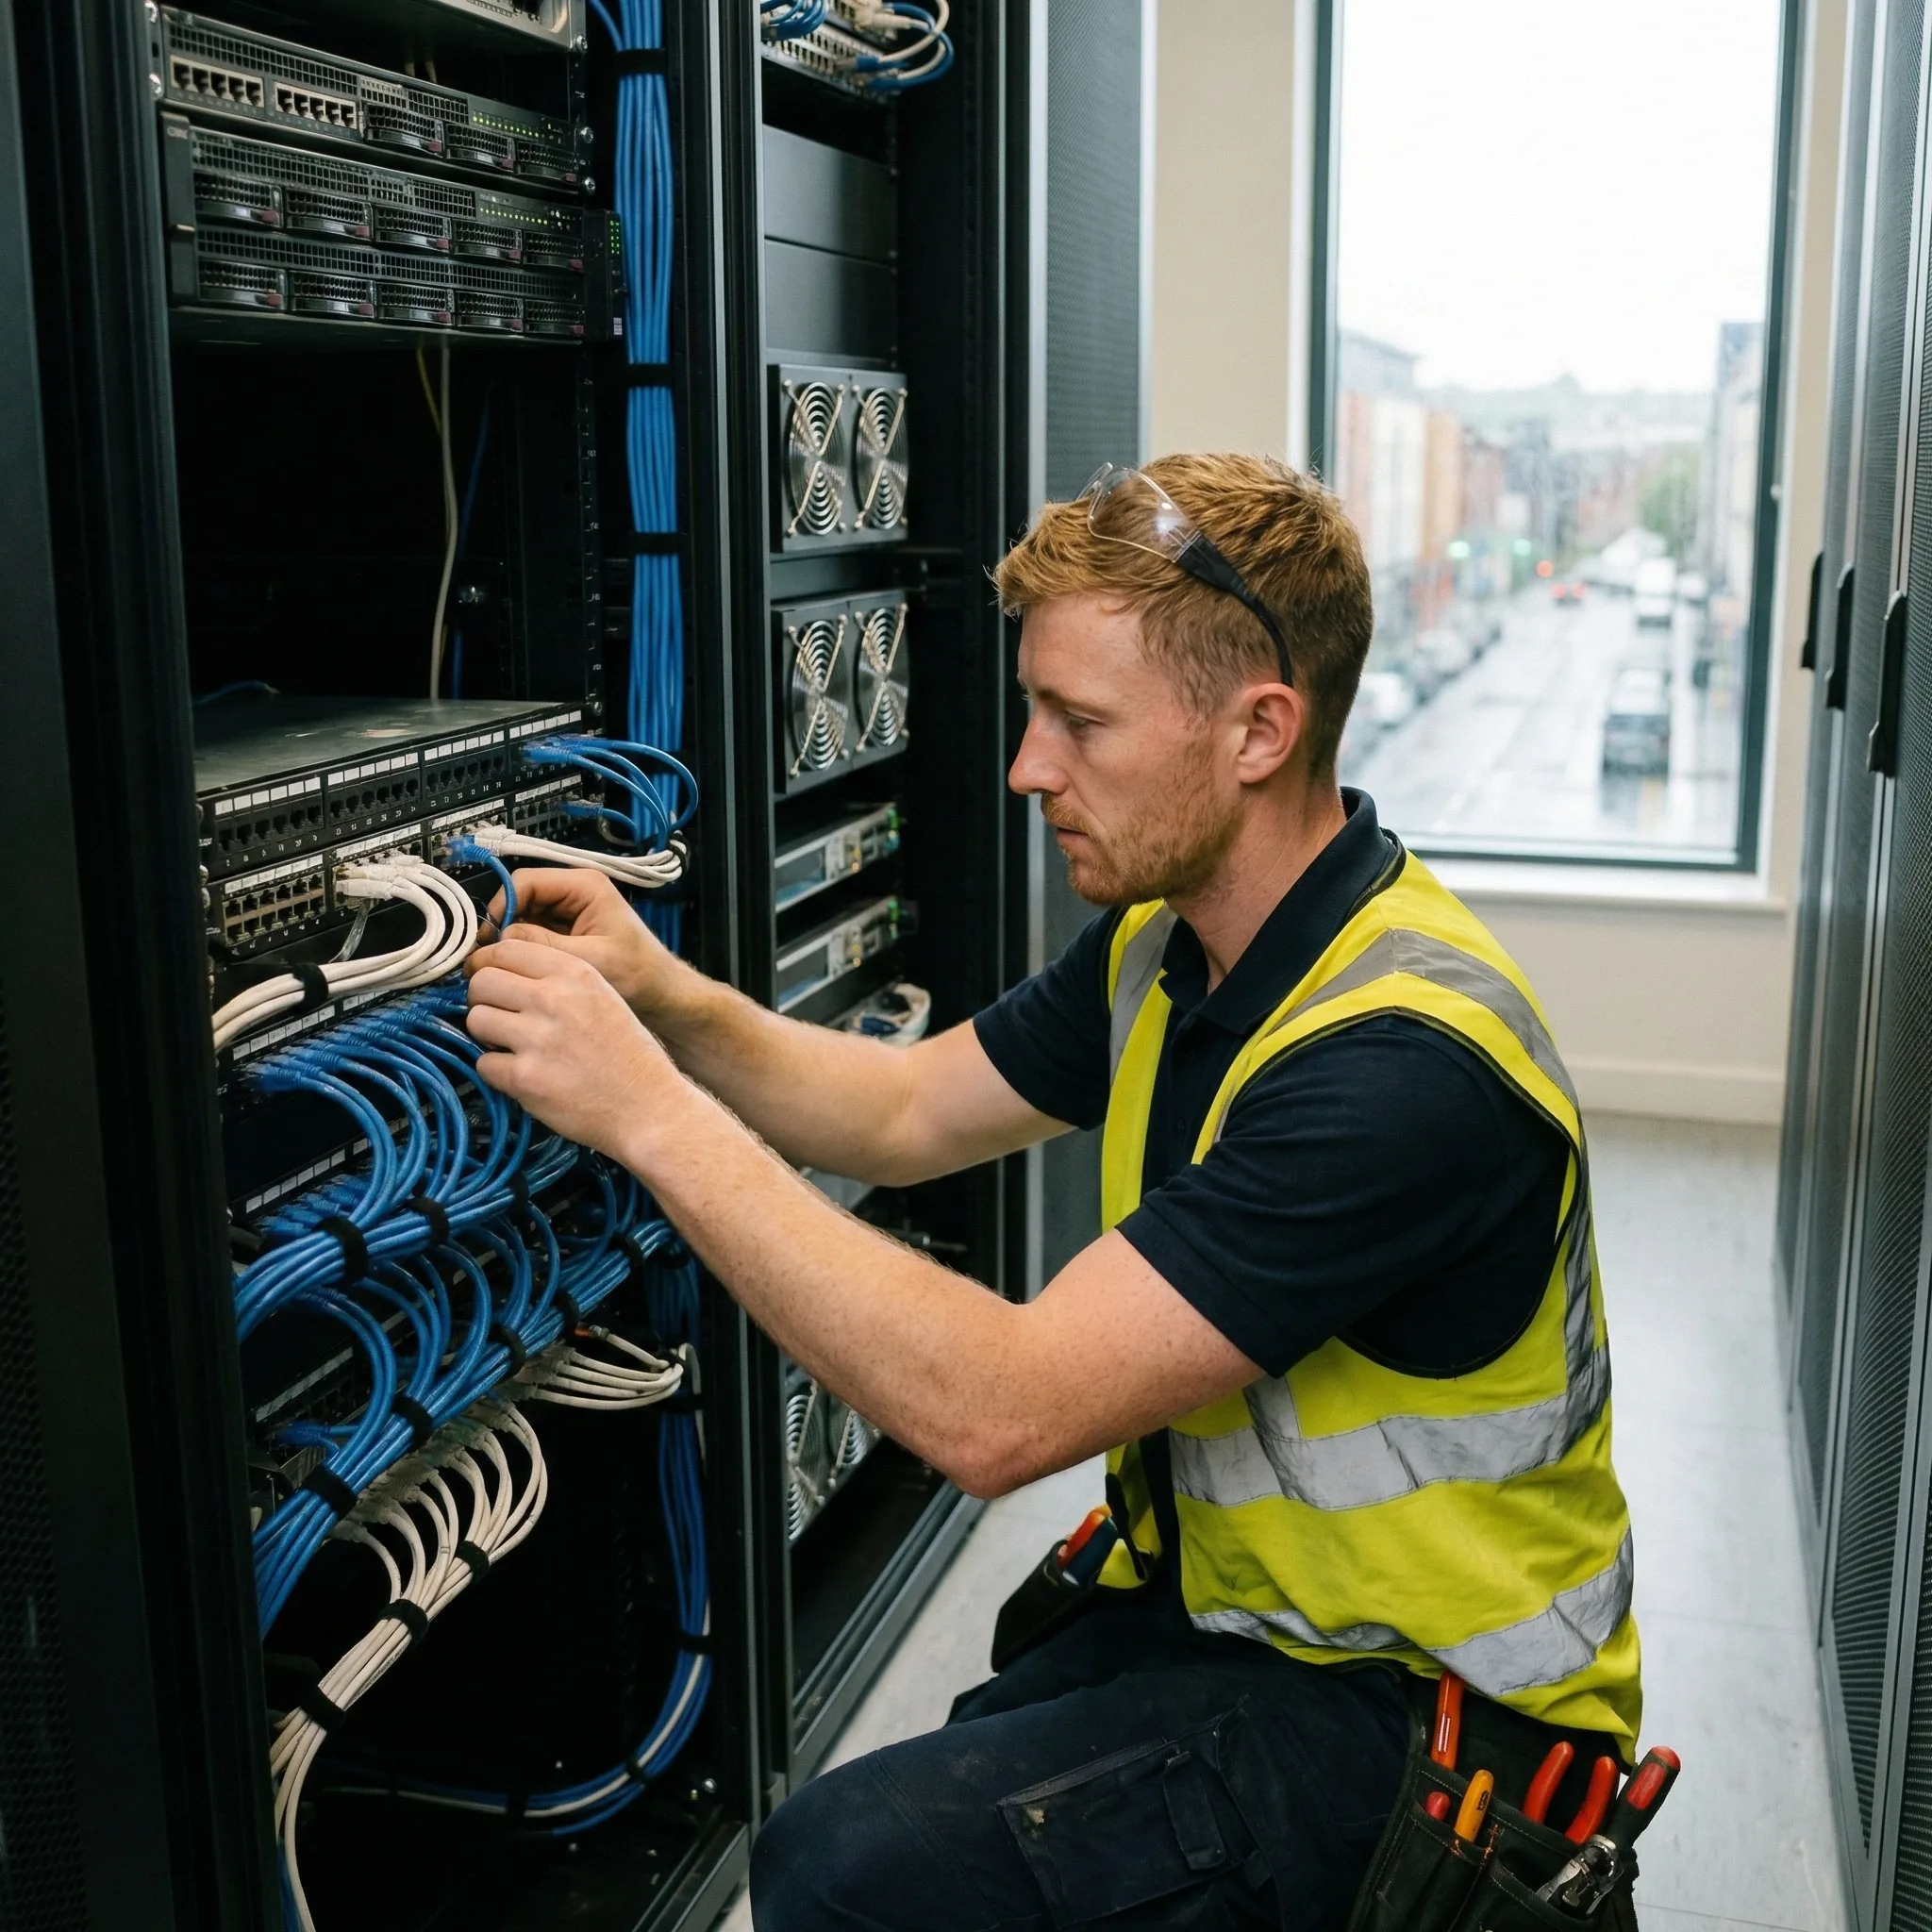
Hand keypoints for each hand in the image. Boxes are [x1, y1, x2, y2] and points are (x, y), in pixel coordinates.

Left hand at [466, 937, 684, 1160]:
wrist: (649, 1107)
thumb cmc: (627, 1054)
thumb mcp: (603, 996)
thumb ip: (557, 980)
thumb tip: (501, 975)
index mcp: (575, 972)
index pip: (506, 948)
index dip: (493, 966)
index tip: (498, 984)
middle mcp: (554, 998)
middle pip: (482, 980)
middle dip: (485, 999)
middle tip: (501, 1017)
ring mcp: (537, 1039)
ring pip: (476, 1019)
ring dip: (487, 1035)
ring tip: (514, 1047)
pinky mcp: (524, 1078)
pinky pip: (484, 1064)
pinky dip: (498, 1072)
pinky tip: (525, 1076)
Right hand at [477, 866, 684, 1019]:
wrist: (660, 993)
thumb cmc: (638, 974)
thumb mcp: (589, 960)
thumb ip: (544, 946)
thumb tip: (499, 940)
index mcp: (584, 885)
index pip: (526, 881)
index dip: (502, 906)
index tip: (490, 937)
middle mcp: (574, 892)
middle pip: (520, 898)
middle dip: (503, 925)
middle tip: (488, 957)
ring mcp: (568, 911)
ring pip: (522, 917)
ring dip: (510, 939)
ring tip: (501, 967)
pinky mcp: (565, 931)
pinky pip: (532, 933)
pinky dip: (521, 949)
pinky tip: (516, 970)